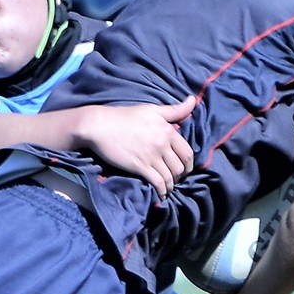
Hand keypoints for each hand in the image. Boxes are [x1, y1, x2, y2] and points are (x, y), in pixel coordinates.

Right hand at [76, 96, 195, 196]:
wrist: (100, 125)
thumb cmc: (125, 116)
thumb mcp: (152, 110)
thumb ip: (175, 110)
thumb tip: (193, 99)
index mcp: (168, 130)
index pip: (187, 152)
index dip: (189, 164)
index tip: (184, 168)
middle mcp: (162, 144)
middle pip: (181, 166)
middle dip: (181, 175)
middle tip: (176, 178)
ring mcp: (151, 156)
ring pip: (170, 176)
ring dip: (171, 184)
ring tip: (168, 187)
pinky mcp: (140, 166)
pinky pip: (158, 182)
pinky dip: (162, 191)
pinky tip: (162, 194)